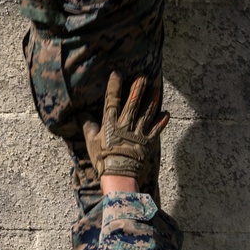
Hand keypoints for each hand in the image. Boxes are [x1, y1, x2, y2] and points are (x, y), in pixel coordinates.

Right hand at [83, 72, 168, 192]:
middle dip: (138, 88)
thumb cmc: (103, 159)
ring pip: (147, 113)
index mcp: (110, 124)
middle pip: (133, 103)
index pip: (112, 101)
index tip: (116, 74)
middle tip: (143, 76)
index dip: (114, 87)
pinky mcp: (148, 142)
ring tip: (156, 89)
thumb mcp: (91, 142)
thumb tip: (82, 115)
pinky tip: (166, 113)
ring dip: (152, 100)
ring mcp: (138, 133)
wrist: (119, 174)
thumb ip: (88, 127)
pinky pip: (157, 129)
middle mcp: (126, 125)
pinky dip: (162, 121)